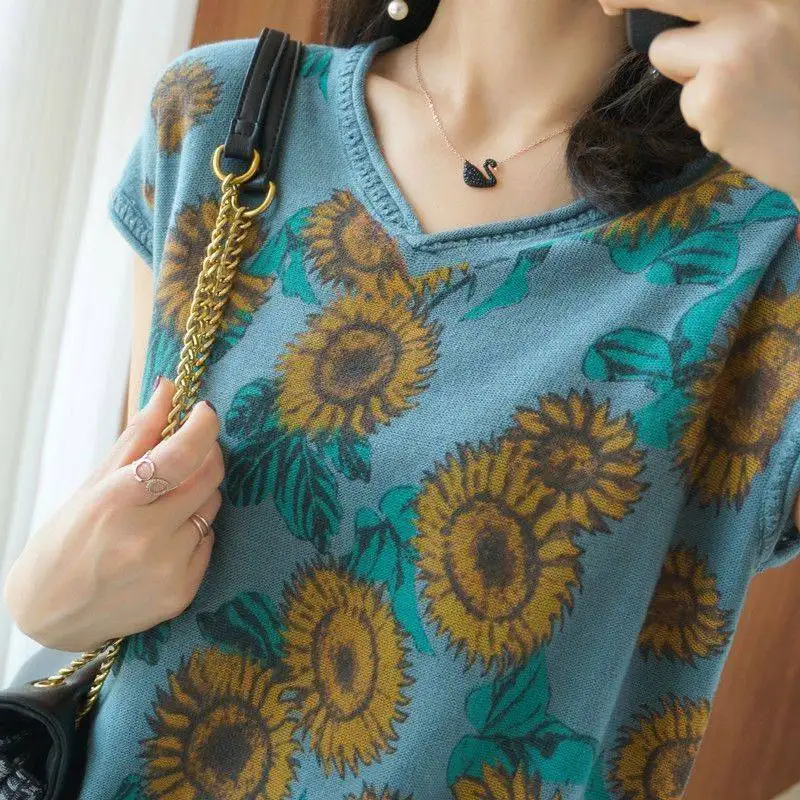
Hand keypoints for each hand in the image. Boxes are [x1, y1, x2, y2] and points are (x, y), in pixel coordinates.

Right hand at [3, 378, 223, 651]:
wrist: (51, 612)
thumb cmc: (68, 539)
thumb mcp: (95, 483)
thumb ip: (138, 436)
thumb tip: (168, 387)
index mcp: (117, 502)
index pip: (180, 455)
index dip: (203, 427)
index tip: (205, 412)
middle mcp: (146, 537)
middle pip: (208, 478)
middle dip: (207, 455)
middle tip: (191, 453)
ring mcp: (167, 568)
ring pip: (211, 508)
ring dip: (197, 496)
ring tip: (163, 508)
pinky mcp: (181, 592)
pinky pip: (208, 542)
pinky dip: (195, 532)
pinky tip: (164, 541)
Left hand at [598, 0, 799, 201]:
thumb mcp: (785, 22)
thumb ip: (740, 12)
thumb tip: (674, 9)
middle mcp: (755, 10)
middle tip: (607, 4)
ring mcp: (730, 54)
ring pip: (665, 53)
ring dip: (688, 72)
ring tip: (739, 89)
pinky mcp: (710, 98)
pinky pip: (683, 98)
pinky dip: (704, 111)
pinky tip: (741, 116)